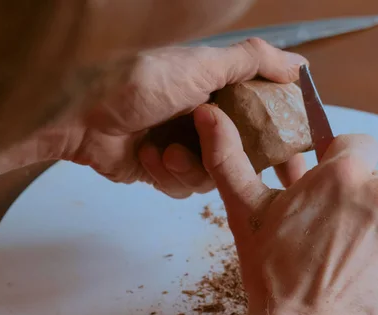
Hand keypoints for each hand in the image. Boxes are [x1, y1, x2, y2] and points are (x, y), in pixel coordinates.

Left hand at [0, 38, 307, 192]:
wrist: (78, 114)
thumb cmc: (139, 82)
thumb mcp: (201, 65)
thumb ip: (252, 62)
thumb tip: (300, 64)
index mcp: (219, 90)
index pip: (263, 116)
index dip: (278, 137)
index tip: (289, 157)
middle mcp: (205, 118)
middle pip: (241, 153)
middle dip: (223, 155)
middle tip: (205, 144)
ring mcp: (183, 146)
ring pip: (213, 176)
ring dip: (188, 166)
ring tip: (164, 150)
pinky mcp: (162, 170)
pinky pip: (182, 188)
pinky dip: (165, 174)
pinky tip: (146, 157)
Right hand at [193, 103, 377, 314]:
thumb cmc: (274, 274)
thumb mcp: (246, 212)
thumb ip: (228, 158)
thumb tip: (208, 115)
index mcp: (342, 175)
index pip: (358, 142)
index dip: (339, 159)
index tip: (326, 180)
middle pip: (372, 178)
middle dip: (351, 194)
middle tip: (323, 223)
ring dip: (367, 222)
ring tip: (337, 250)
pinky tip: (355, 268)